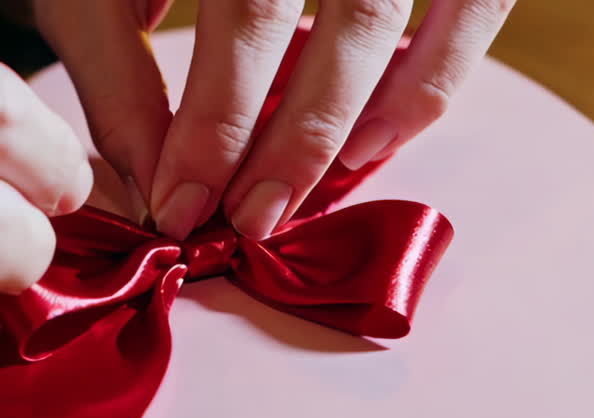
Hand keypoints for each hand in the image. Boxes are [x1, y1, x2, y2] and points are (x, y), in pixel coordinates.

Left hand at [36, 0, 513, 239]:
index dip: (215, 122)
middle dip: (283, 139)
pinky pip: (476, 4)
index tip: (180, 205)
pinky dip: (432, 78)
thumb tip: (152, 181)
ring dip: (347, 122)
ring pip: (385, 19)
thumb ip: (117, 66)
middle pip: (329, 15)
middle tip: (245, 221)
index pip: (246, 11)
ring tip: (294, 198)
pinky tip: (374, 144)